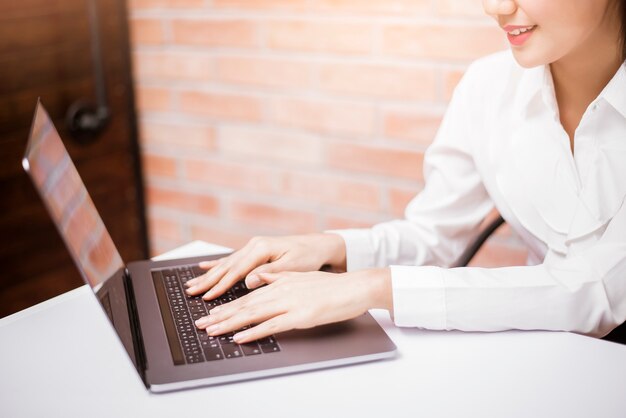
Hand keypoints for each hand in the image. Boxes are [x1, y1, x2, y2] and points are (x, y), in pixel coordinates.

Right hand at [185, 234, 345, 299]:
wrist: (318, 245)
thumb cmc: (308, 257)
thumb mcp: (292, 266)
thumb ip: (270, 274)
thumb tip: (249, 282)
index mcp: (262, 249)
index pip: (236, 270)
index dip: (221, 285)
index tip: (208, 296)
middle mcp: (254, 245)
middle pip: (226, 266)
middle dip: (208, 280)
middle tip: (191, 292)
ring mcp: (253, 247)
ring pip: (226, 264)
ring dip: (209, 275)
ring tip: (192, 284)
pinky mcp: (255, 251)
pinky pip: (232, 260)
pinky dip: (217, 265)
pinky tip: (204, 266)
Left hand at [194, 268, 392, 343]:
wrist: (353, 288)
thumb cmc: (330, 286)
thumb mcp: (299, 277)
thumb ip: (276, 277)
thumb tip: (257, 278)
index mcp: (279, 282)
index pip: (247, 296)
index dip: (227, 306)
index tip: (210, 313)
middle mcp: (280, 291)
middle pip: (245, 305)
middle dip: (220, 316)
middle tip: (201, 325)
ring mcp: (289, 303)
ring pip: (253, 314)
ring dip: (230, 324)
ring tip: (212, 331)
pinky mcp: (299, 317)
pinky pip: (271, 326)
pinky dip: (253, 332)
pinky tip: (239, 338)